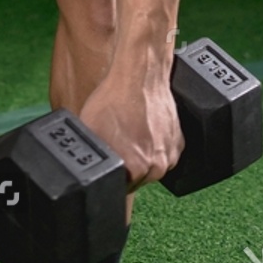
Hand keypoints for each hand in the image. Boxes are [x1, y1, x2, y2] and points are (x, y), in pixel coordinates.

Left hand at [78, 73, 183, 191]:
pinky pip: (163, 153)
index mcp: (136, 170)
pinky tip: (142, 128)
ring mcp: (171, 154)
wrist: (139, 74)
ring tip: (130, 133)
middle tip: (117, 143)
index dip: (110, 174)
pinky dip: (154, 145)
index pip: (120, 188)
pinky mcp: (179, 142)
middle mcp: (157, 167)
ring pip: (151, 166)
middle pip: (137, 179)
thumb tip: (84, 168)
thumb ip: (91, 157)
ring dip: (141, 156)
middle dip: (127, 166)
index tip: (107, 160)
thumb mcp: (89, 130)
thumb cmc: (114, 98)